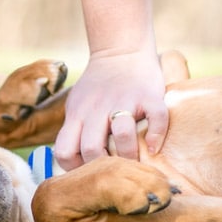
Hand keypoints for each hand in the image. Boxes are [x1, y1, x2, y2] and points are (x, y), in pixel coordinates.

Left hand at [54, 49, 168, 168]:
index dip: (74, 168)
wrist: (121, 51)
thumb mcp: (77, 104)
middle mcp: (97, 108)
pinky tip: (154, 147)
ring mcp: (124, 100)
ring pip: (123, 134)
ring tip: (134, 161)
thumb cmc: (98, 86)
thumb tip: (73, 163)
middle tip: (114, 171)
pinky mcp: (149, 95)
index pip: (64, 151)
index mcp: (77, 114)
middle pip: (92, 148)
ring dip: (129, 154)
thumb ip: (74, 129)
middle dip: (104, 167)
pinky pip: (157, 118)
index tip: (88, 171)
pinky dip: (157, 136)